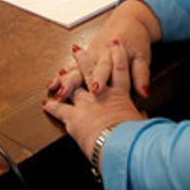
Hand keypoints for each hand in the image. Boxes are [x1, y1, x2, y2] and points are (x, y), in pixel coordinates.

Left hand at [43, 42, 144, 158]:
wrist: (120, 143)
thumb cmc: (134, 135)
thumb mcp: (141, 123)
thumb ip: (140, 116)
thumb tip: (143, 111)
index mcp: (121, 94)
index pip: (120, 70)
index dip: (118, 57)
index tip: (115, 46)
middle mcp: (102, 94)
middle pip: (92, 71)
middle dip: (84, 60)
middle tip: (77, 49)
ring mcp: (86, 103)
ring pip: (74, 85)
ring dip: (66, 78)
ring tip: (60, 71)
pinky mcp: (73, 117)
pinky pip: (59, 109)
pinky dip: (52, 106)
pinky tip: (46, 103)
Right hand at [47, 0, 158, 99]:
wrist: (129, 20)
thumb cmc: (136, 41)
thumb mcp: (142, 58)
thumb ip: (141, 76)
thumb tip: (143, 93)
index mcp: (112, 55)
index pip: (105, 69)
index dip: (99, 79)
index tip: (94, 90)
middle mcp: (98, 55)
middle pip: (83, 70)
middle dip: (72, 82)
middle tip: (63, 93)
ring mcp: (89, 55)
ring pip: (74, 68)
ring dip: (63, 79)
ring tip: (52, 88)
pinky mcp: (85, 56)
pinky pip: (71, 67)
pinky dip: (61, 76)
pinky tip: (51, 84)